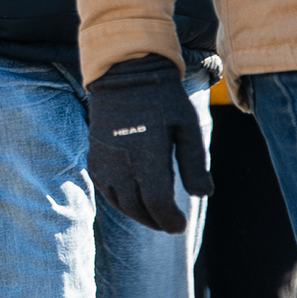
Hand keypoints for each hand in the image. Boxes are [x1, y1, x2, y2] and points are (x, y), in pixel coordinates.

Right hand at [86, 53, 206, 233]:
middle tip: (170, 224)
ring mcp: (104, 159)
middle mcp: (121, 162)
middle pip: (137, 207)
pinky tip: (132, 198)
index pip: (157, 203)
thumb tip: (202, 194)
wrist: (124, 72)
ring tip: (153, 215)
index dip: (170, 220)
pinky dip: (119, 200)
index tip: (181, 225)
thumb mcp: (188, 126)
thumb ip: (195, 163)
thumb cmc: (162, 98)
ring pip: (118, 201)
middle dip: (155, 221)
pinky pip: (104, 188)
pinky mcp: (94, 154)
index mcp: (147, 155)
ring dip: (136, 214)